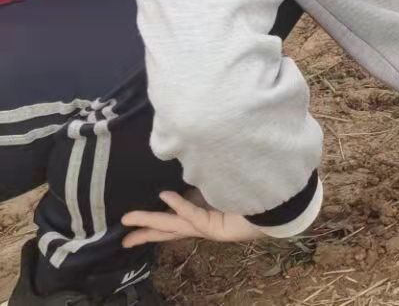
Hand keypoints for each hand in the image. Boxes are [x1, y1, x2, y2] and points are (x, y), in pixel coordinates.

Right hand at [121, 190, 264, 247]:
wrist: (277, 201)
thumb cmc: (250, 187)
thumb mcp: (218, 180)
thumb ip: (201, 176)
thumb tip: (184, 161)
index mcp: (201, 212)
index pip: (171, 219)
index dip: (152, 221)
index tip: (131, 222)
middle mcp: (202, 221)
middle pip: (167, 228)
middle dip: (144, 231)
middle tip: (122, 238)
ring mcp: (208, 227)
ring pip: (173, 224)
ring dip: (150, 221)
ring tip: (128, 218)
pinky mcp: (216, 227)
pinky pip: (194, 213)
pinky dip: (180, 204)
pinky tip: (165, 196)